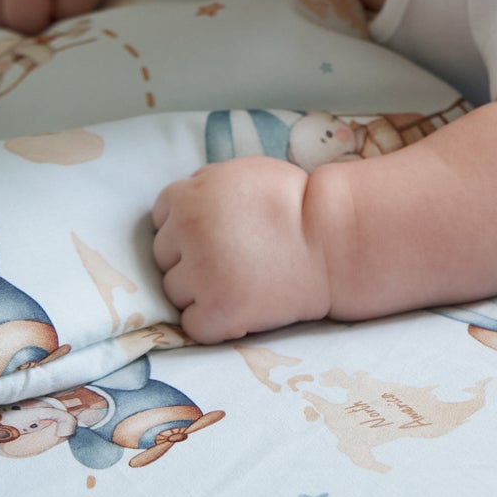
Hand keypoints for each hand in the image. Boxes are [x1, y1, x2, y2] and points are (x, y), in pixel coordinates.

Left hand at [151, 156, 330, 342]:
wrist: (335, 242)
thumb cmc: (296, 203)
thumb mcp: (244, 172)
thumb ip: (204, 185)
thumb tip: (179, 205)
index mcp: (191, 197)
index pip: (162, 216)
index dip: (188, 226)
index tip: (216, 233)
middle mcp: (188, 233)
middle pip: (163, 256)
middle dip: (191, 257)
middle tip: (232, 258)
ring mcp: (201, 275)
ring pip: (174, 292)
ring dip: (200, 291)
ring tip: (239, 282)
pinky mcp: (219, 312)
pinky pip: (192, 325)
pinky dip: (212, 321)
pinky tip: (239, 308)